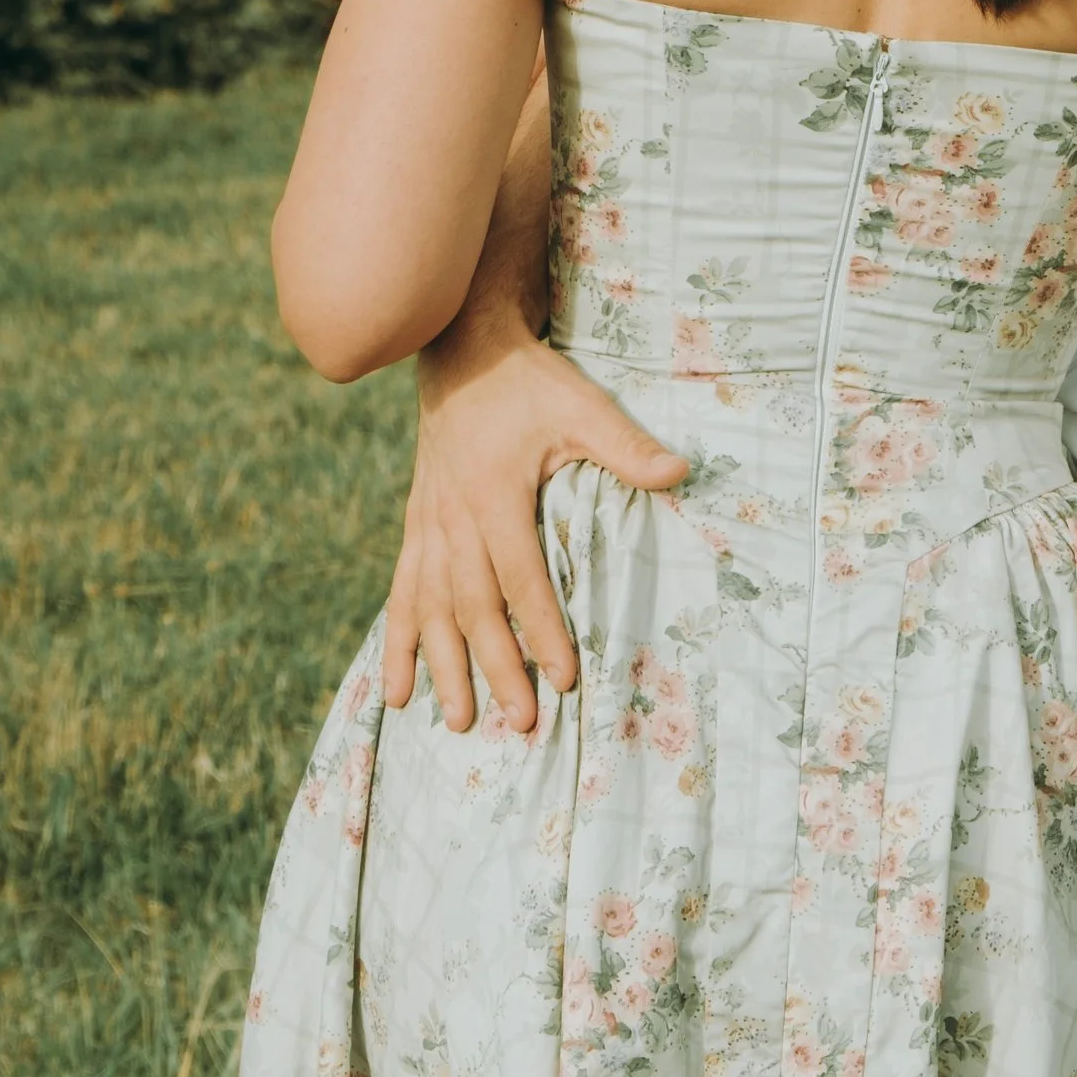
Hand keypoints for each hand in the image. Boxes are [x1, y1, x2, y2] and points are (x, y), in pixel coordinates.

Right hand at [383, 321, 688, 734]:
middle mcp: (454, 518)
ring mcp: (429, 525)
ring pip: (431, 608)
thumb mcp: (582, 407)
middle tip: (520, 723)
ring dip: (443, 668)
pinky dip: (399, 642)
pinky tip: (396, 688)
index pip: (521, 578)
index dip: (542, 630)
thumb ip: (626, 446)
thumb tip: (680, 471)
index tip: (564, 678)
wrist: (465, 353)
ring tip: (457, 722)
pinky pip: (402, 592)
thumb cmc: (530, 386)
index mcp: (495, 495)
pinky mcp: (417, 526)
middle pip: (474, 607)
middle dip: (497, 668)